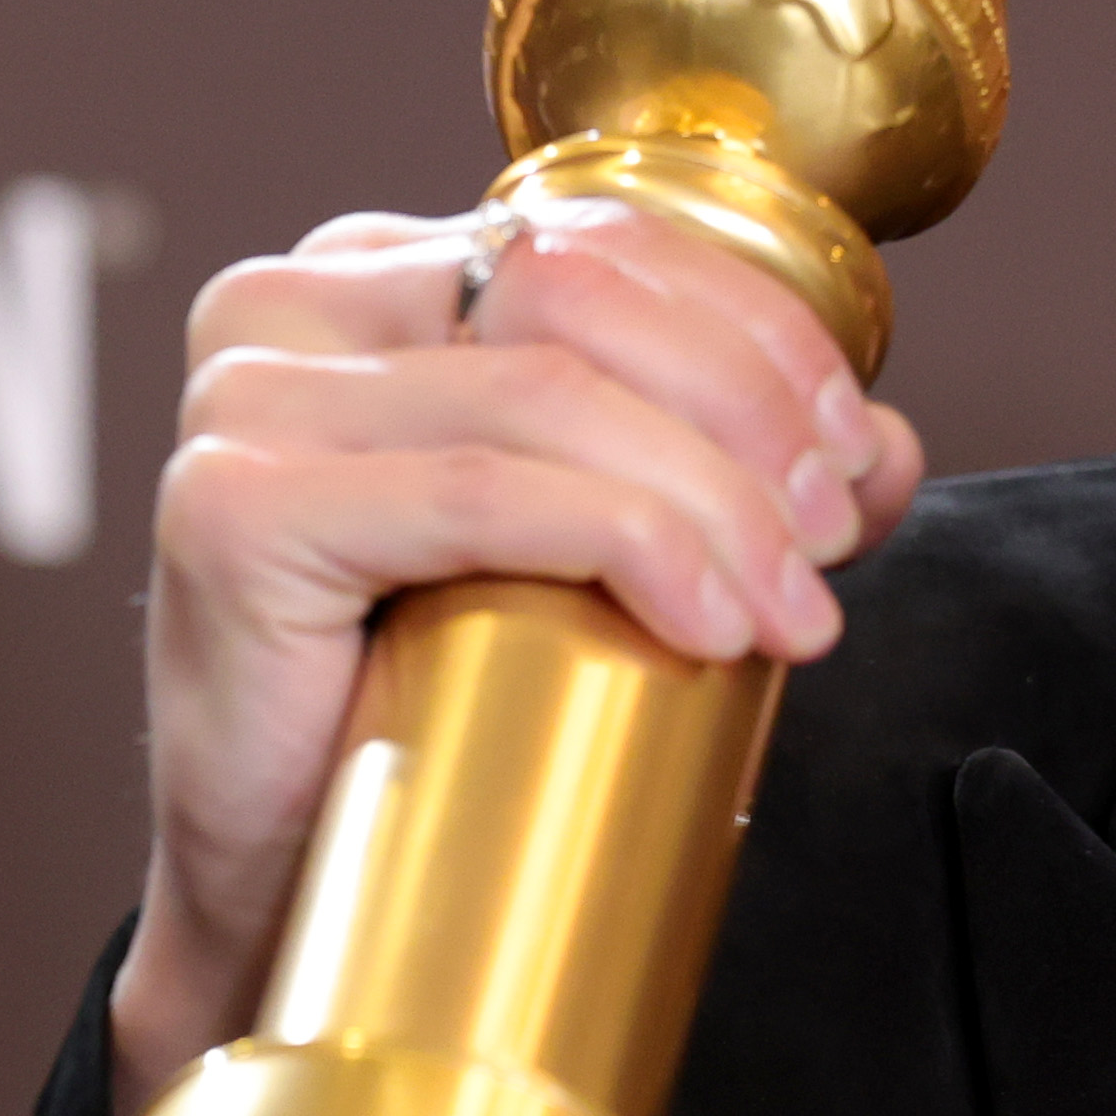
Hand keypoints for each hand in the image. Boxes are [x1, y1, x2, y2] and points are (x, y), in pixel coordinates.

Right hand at [109, 197, 924, 1115]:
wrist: (281, 876)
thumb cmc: (420, 703)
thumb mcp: (600, 549)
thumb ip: (731, 472)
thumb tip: (881, 447)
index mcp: (372, 277)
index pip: (599, 240)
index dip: (757, 330)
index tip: (853, 452)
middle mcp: (288, 307)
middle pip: (577, 297)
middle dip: (747, 414)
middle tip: (830, 540)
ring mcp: (246, 400)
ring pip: (543, 395)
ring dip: (711, 497)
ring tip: (791, 608)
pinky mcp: (234, 509)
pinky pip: (479, 492)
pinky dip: (625, 541)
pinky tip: (707, 622)